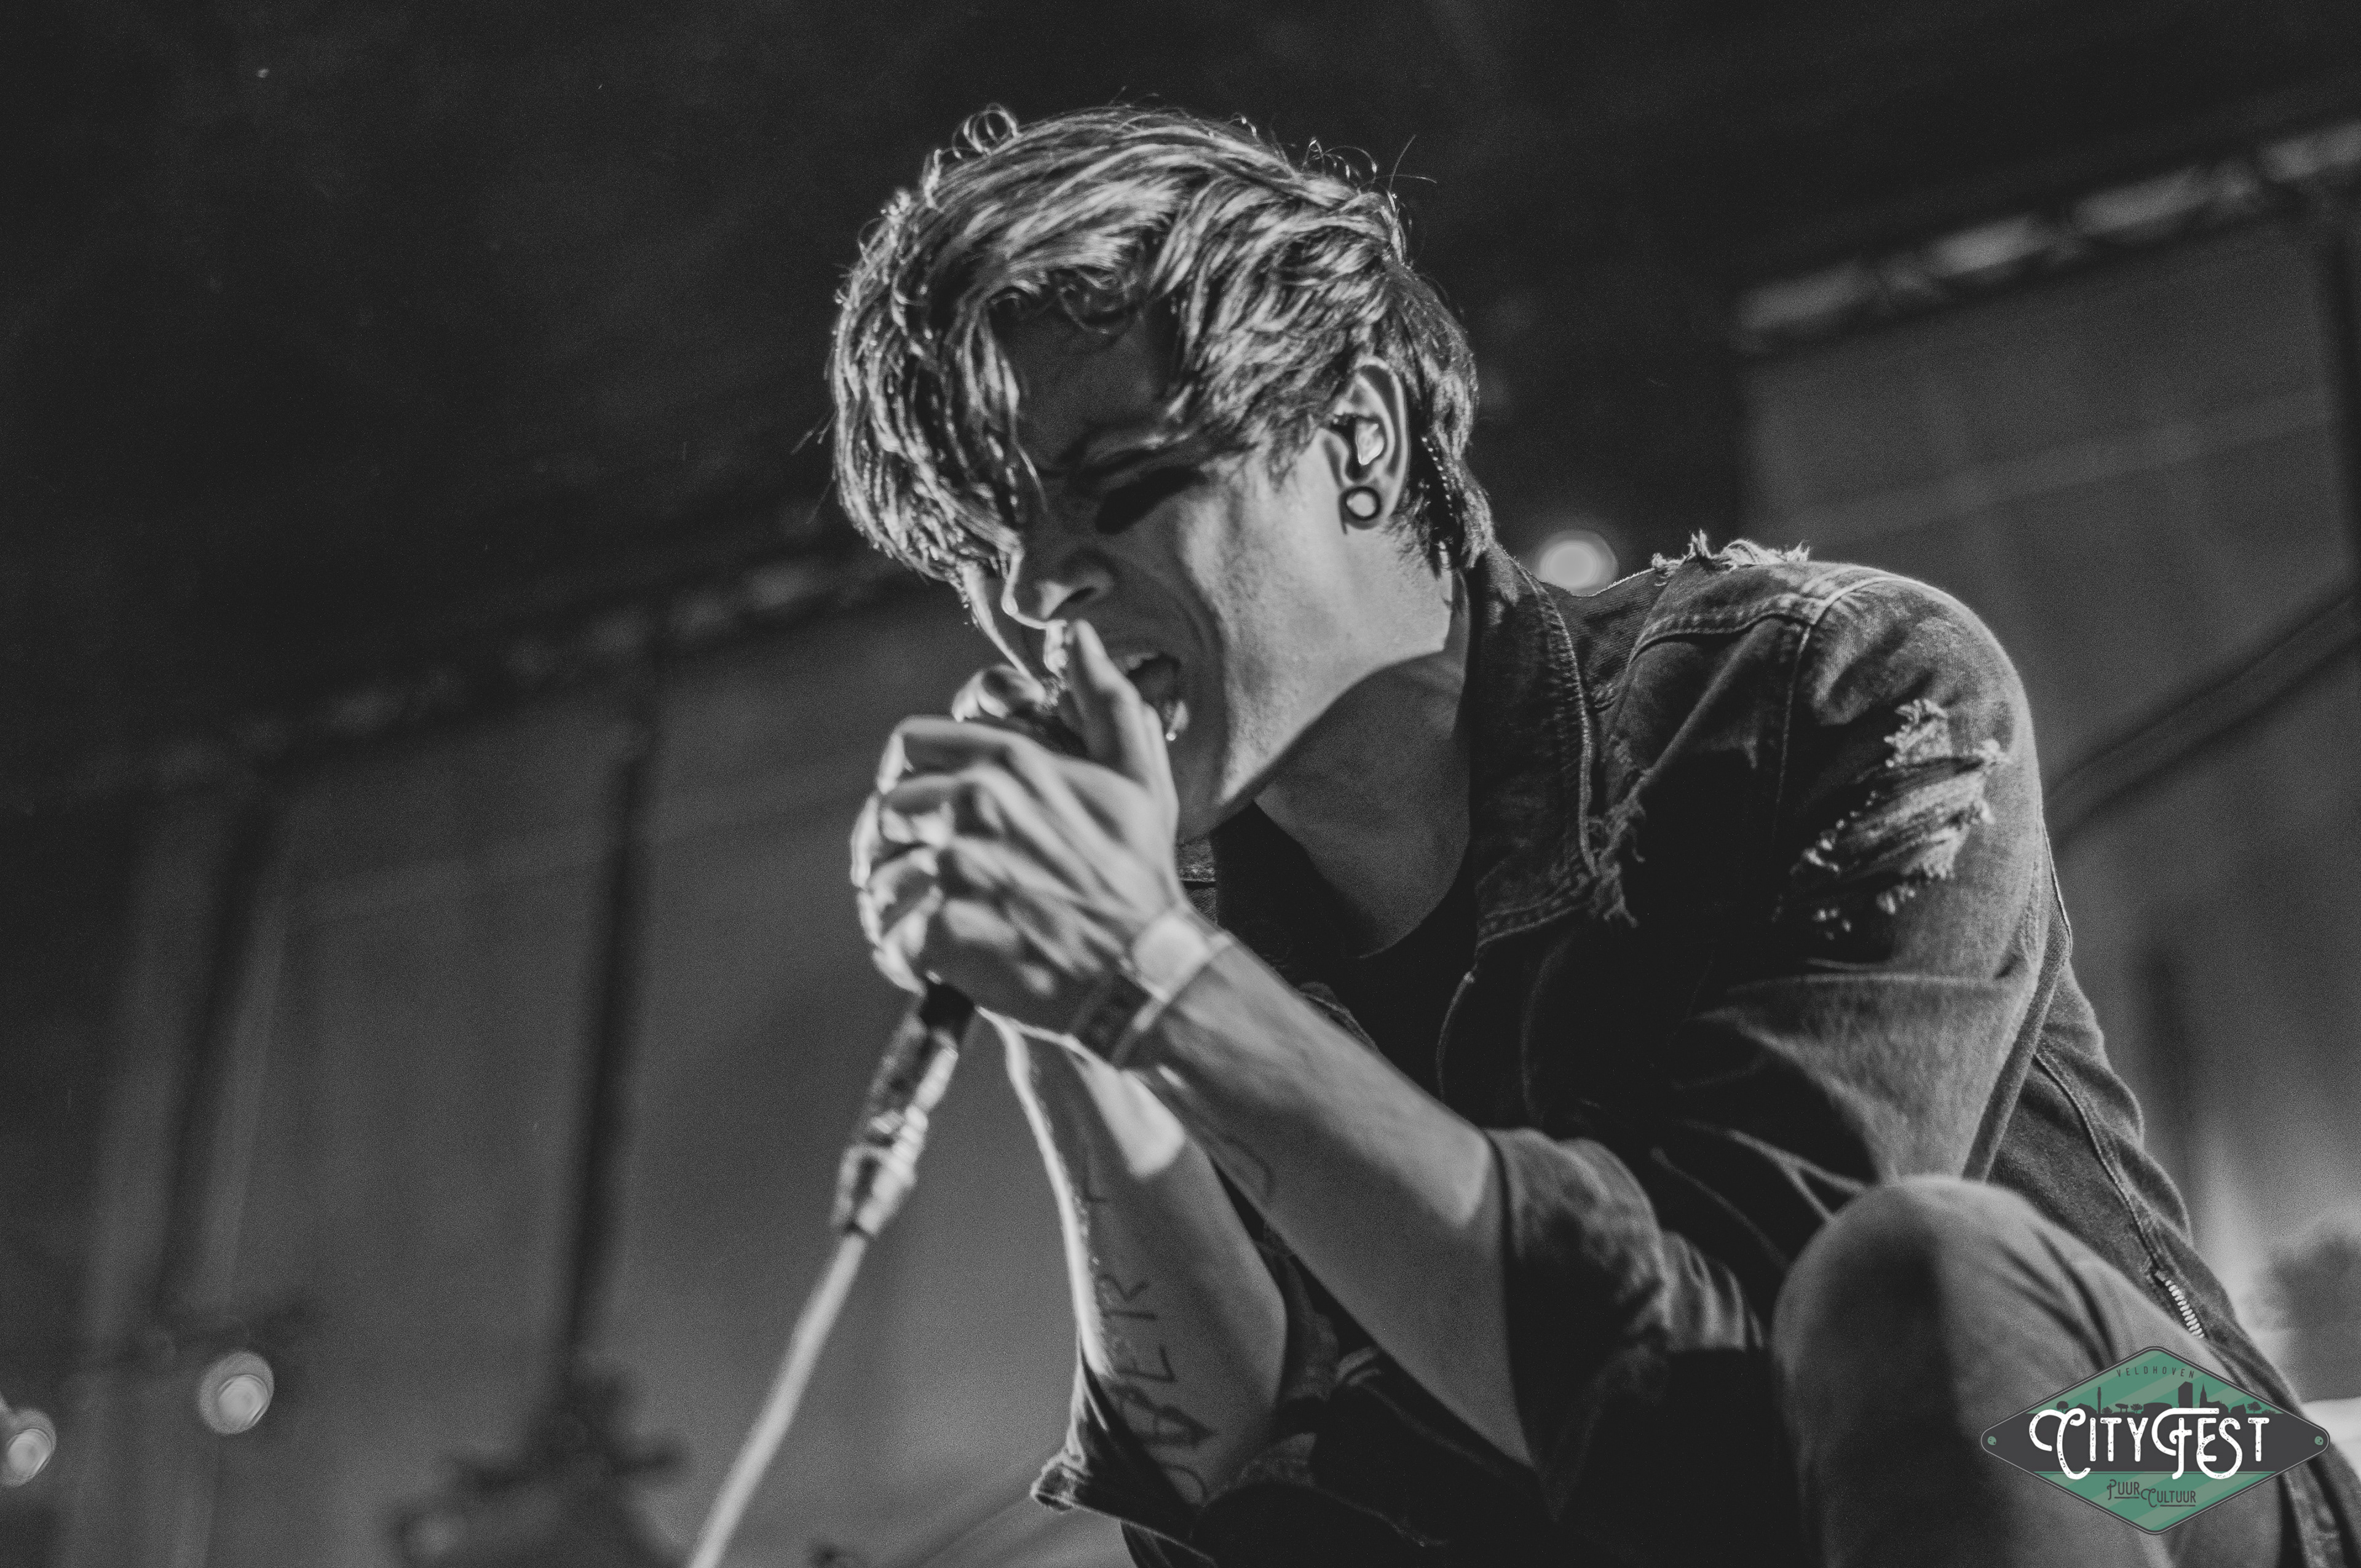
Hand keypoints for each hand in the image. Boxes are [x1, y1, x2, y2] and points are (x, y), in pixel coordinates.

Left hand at [851, 621, 1185, 1033]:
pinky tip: (933, 969)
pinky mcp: (943, 930)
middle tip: (912, 880)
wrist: (1143, 974)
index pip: (910, 744)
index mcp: (1010, 763)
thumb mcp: (1136, 778)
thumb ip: (1105, 702)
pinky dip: (906, 959)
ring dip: (897, 908)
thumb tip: (1081, 639)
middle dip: (891, 849)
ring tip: (923, 928)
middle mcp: (975, 805)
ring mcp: (955, 868)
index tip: (909, 810)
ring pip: (882, 880)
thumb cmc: (1139, 878)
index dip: (900, 776)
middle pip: (886, 813)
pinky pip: (893, 939)